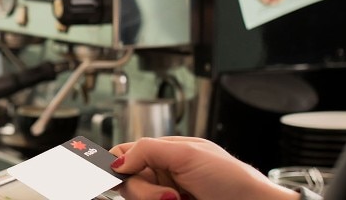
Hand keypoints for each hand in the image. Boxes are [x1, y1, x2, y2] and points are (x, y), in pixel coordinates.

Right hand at [109, 137, 298, 199]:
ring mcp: (166, 196)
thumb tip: (119, 161)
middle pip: (127, 181)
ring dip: (151, 199)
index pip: (127, 153)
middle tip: (165, 194)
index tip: (111, 173)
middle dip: (142, 189)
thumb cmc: (234, 180)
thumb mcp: (189, 154)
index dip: (115, 162)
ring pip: (136, 198)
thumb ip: (149, 150)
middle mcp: (163, 175)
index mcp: (166, 153)